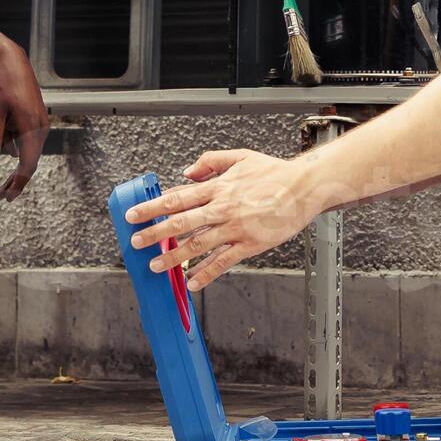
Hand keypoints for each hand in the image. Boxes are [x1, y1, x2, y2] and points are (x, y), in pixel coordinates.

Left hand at [0, 40, 49, 200]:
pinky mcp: (34, 119)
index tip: (5, 197)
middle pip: (29, 162)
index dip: (17, 182)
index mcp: (31, 127)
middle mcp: (40, 127)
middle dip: (15, 181)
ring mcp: (39, 123)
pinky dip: (15, 151)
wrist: (10, 59)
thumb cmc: (0, 83)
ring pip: (27, 153)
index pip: (27, 164)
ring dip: (14, 168)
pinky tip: (3, 147)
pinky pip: (26, 141)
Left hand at [123, 149, 320, 290]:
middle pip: (181, 222)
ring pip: (198, 245)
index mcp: (219, 187)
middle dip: (155, 233)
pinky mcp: (250, 244)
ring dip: (174, 257)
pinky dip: (206, 274)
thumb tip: (187, 172)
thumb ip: (211, 161)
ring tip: (156, 266)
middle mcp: (223, 208)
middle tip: (135, 242)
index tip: (135, 214)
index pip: (178, 198)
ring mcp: (236, 228)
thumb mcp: (240, 157)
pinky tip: (192, 282)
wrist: (305, 187)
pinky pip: (223, 262)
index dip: (153, 207)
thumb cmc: (274, 173)